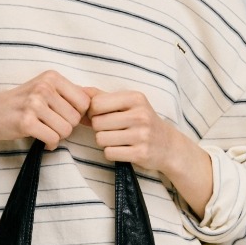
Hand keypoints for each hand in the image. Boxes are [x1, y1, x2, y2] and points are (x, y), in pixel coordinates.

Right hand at [0, 70, 90, 149]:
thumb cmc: (21, 102)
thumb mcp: (45, 89)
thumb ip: (70, 94)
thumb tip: (99, 102)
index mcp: (52, 77)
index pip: (84, 101)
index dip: (77, 114)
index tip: (62, 115)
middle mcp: (44, 87)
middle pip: (76, 118)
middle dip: (66, 126)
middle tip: (50, 124)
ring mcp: (34, 104)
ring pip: (66, 130)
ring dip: (57, 136)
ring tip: (44, 130)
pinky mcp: (26, 122)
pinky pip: (53, 139)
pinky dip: (49, 144)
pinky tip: (41, 139)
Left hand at [84, 86, 213, 217]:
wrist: (168, 145)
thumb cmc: (142, 122)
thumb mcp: (127, 104)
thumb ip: (102, 97)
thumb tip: (77, 91)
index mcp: (135, 98)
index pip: (96, 103)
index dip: (94, 112)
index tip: (104, 116)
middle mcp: (140, 114)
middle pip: (97, 123)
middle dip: (100, 129)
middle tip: (113, 130)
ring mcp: (141, 135)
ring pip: (101, 139)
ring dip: (105, 142)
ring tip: (118, 139)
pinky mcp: (140, 153)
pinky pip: (109, 153)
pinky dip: (112, 153)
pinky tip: (123, 149)